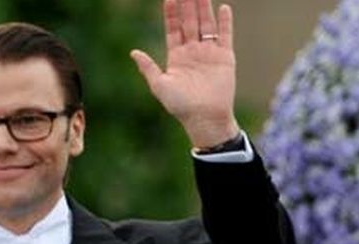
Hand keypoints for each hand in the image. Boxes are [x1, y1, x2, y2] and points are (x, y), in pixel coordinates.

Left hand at [130, 0, 239, 147]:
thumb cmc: (180, 106)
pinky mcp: (225, 57)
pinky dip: (225, 22)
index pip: (173, 29)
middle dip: (187, 4)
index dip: (171, 13)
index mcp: (176, 56)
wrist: (204, 118)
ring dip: (203, 8)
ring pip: (206, 24)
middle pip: (189, 22)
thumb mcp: (159, 86)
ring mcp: (209, 53)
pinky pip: (225, 35)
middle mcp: (193, 51)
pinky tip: (223, 8)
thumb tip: (133, 52)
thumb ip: (148, 68)